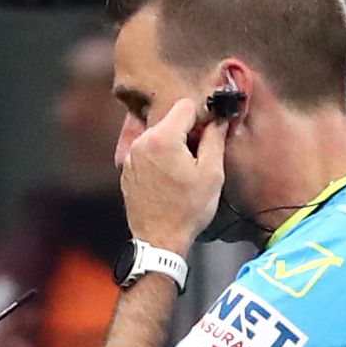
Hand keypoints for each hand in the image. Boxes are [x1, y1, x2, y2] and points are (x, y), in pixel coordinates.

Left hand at [117, 98, 226, 255]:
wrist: (159, 240)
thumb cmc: (188, 209)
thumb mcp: (212, 174)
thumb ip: (215, 139)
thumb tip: (219, 119)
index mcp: (163, 138)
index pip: (185, 106)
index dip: (202, 117)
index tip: (209, 134)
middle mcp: (142, 141)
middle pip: (170, 120)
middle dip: (186, 132)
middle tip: (198, 157)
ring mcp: (131, 155)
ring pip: (158, 135)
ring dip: (172, 145)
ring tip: (182, 171)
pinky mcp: (127, 168)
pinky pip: (147, 151)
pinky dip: (159, 157)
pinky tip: (168, 179)